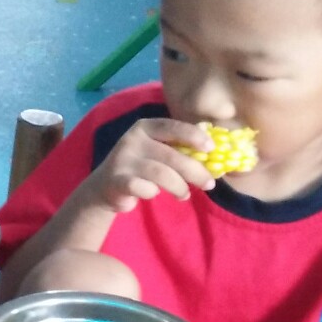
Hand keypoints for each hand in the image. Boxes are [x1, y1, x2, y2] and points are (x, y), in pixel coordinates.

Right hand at [82, 118, 216, 214]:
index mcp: (145, 127)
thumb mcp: (157, 151)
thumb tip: (216, 154)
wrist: (105, 187)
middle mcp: (132, 140)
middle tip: (209, 184)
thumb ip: (179, 149)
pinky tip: (153, 194)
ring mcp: (122, 160)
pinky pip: (143, 188)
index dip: (194, 136)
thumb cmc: (141, 167)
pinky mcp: (116, 181)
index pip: (173, 127)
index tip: (211, 149)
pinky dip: (153, 193)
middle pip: (172, 155)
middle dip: (195, 171)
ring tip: (184, 195)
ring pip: (160, 174)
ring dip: (179, 187)